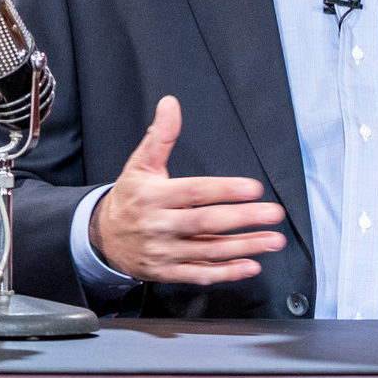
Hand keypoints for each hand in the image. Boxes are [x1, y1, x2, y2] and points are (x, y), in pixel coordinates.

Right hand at [90, 95, 286, 283]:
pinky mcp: (168, 273)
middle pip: (206, 222)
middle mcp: (159, 225)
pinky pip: (201, 274)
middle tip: (273, 213)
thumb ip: (161, 135)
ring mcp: (164, 252)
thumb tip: (170, 103)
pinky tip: (251, 266)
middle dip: (243, 218)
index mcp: (153, 196)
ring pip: (209, 251)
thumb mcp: (140, 164)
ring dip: (244, 246)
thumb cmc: (131, 197)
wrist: (104, 238)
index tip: (253, 188)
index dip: (225, 190)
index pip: (194, 192)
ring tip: (273, 240)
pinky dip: (227, 273)